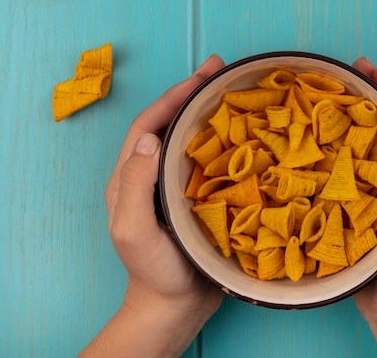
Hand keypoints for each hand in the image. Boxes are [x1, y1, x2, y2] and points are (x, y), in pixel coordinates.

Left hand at [81, 55, 225, 356]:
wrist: (176, 306)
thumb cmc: (154, 271)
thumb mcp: (134, 231)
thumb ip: (135, 186)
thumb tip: (150, 138)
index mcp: (131, 176)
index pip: (149, 125)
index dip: (172, 97)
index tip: (200, 77)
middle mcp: (152, 174)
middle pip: (170, 122)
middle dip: (192, 93)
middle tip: (221, 69)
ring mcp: (175, 184)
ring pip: (190, 137)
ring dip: (209, 110)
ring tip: (234, 89)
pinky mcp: (198, 195)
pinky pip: (210, 158)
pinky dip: (225, 139)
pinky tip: (245, 131)